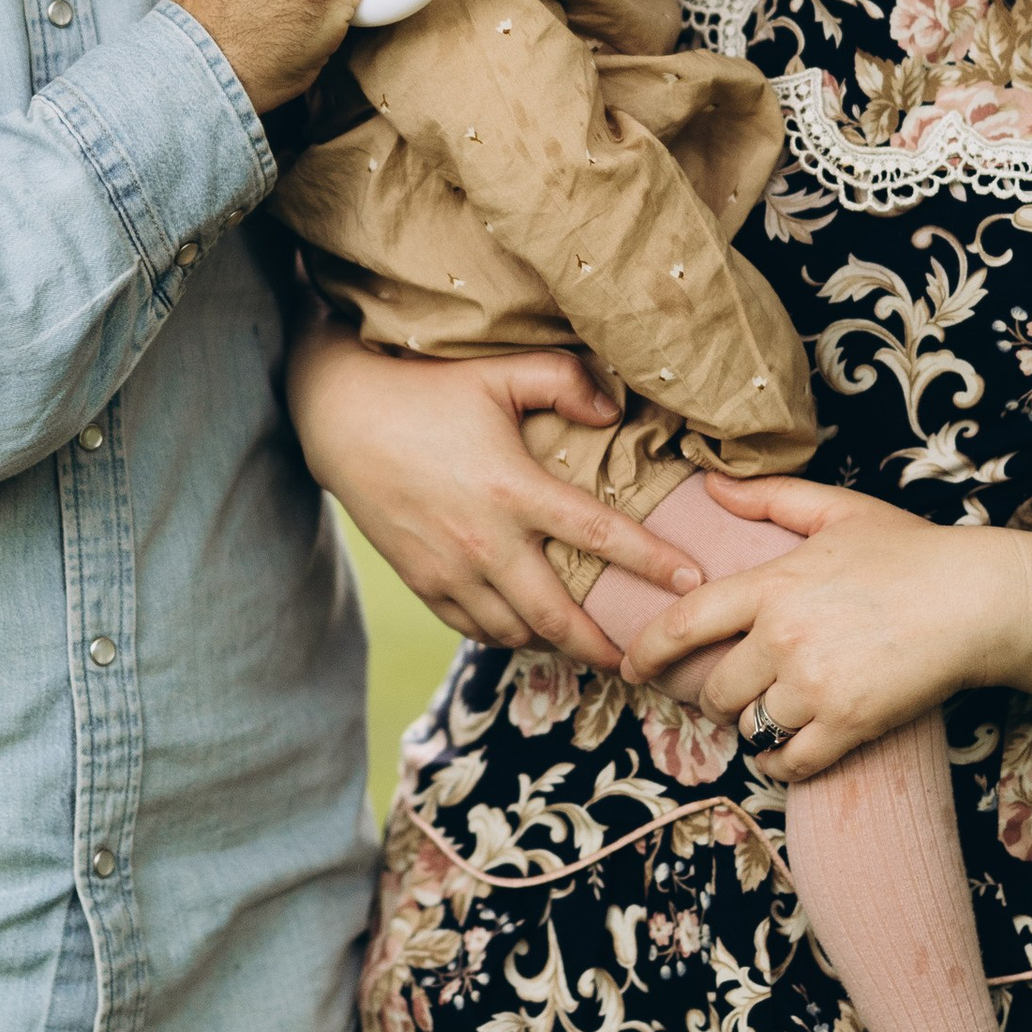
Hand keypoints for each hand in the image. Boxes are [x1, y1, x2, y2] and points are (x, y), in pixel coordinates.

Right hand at [285, 320, 705, 662]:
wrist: (339, 419)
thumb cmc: (424, 390)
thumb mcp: (495, 373)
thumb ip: (561, 381)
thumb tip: (612, 410)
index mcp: (513, 489)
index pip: (599, 535)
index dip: (652, 562)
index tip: (693, 582)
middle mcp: (484, 541)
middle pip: (558, 614)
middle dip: (604, 644)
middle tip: (641, 658)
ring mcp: (450, 569)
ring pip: (515, 631)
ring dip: (554, 643)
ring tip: (586, 646)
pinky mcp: (422, 581)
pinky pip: (472, 628)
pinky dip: (504, 635)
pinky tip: (526, 630)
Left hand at [619, 474, 1031, 778]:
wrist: (979, 601)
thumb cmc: (911, 552)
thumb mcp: (838, 510)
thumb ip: (770, 498)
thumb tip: (711, 485)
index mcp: (772, 585)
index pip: (685, 622)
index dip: (648, 651)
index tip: (631, 667)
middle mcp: (784, 638)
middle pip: (714, 690)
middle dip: (715, 696)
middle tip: (733, 692)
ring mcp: (816, 685)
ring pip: (751, 728)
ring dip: (753, 728)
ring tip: (769, 715)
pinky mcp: (850, 724)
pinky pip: (791, 762)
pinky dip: (782, 763)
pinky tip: (790, 750)